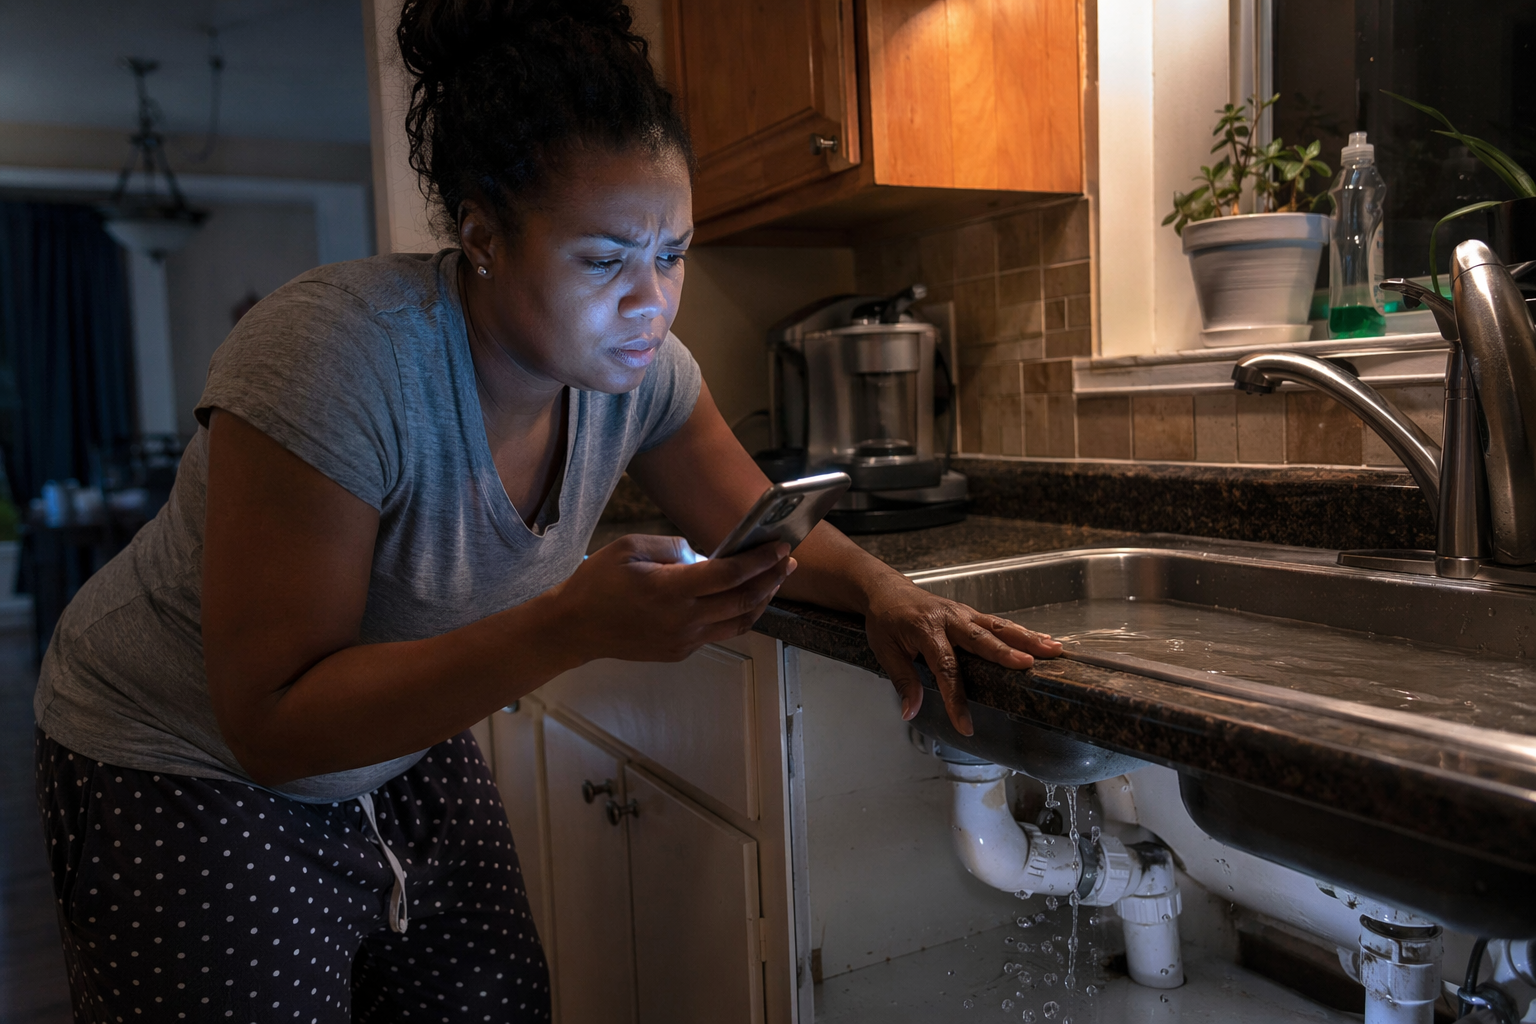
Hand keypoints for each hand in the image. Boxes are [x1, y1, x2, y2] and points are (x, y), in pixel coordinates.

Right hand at [550, 535, 795, 662]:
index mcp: (669, 589)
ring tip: (774, 581)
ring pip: (739, 622)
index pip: (728, 574)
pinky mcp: (680, 651)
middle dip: (771, 579)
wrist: (575, 628)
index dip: (759, 560)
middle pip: (742, 600)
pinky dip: (738, 615)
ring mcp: (683, 640)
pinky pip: (719, 632)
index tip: (780, 547)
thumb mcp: (630, 547)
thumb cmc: (597, 583)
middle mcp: (682, 619)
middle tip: (788, 562)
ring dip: (761, 601)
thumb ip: (673, 547)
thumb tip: (705, 555)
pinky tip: (744, 599)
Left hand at [863, 582, 1061, 735]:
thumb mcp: (885, 652)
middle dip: (1005, 653)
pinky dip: (1021, 631)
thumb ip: (903, 681)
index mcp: (925, 630)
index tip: (965, 724)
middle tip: (1029, 665)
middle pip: (981, 639)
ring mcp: (962, 613)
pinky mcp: (970, 613)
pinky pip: (998, 623)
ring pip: (997, 626)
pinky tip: (1043, 641)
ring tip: (1052, 650)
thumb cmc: (885, 621)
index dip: (956, 698)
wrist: (887, 591)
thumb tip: (911, 712)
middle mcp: (948, 619)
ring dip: (1026, 638)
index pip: (945, 668)